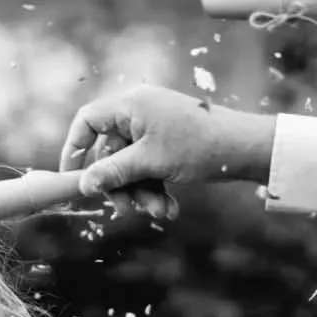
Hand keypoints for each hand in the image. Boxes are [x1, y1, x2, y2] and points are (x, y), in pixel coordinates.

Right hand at [59, 86, 276, 221]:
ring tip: (160, 212)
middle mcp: (139, 113)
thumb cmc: (199, 145)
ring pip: (131, 167)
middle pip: (110, 153)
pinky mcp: (168, 145)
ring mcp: (154, 129)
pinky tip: (169, 209)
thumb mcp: (150, 162)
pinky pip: (149, 169)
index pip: (88, 122)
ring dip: (142, 193)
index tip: (72, 177)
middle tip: (126, 210)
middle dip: (121, 185)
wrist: (244, 149)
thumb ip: (113, 172)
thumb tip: (83, 185)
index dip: (75, 149)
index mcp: (130, 105)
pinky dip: (156, 189)